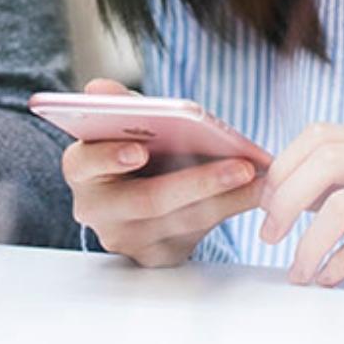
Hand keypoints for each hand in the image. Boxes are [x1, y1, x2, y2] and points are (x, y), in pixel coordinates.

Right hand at [60, 79, 264, 267]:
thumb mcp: (124, 125)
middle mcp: (98, 210)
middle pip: (147, 200)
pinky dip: (230, 210)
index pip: (84, 164)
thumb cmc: (132, 149)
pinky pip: (197, 235)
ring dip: (226, 197)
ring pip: (182, 221)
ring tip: (261, 177)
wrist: (138, 198)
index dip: (108, 157)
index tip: (138, 150)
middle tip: (241, 166)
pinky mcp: (156, 256)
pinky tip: (256, 193)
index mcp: (82, 171)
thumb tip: (100, 87)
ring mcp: (127, 239)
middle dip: (198, 183)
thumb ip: (119, 105)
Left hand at [258, 125, 343, 286]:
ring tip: (298, 271)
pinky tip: (329, 277)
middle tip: (268, 236)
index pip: (321, 134)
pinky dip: (341, 260)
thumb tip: (272, 193)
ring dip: (310, 242)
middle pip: (329, 160)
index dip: (284, 167)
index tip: (264, 206)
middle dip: (286, 199)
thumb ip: (339, 188)